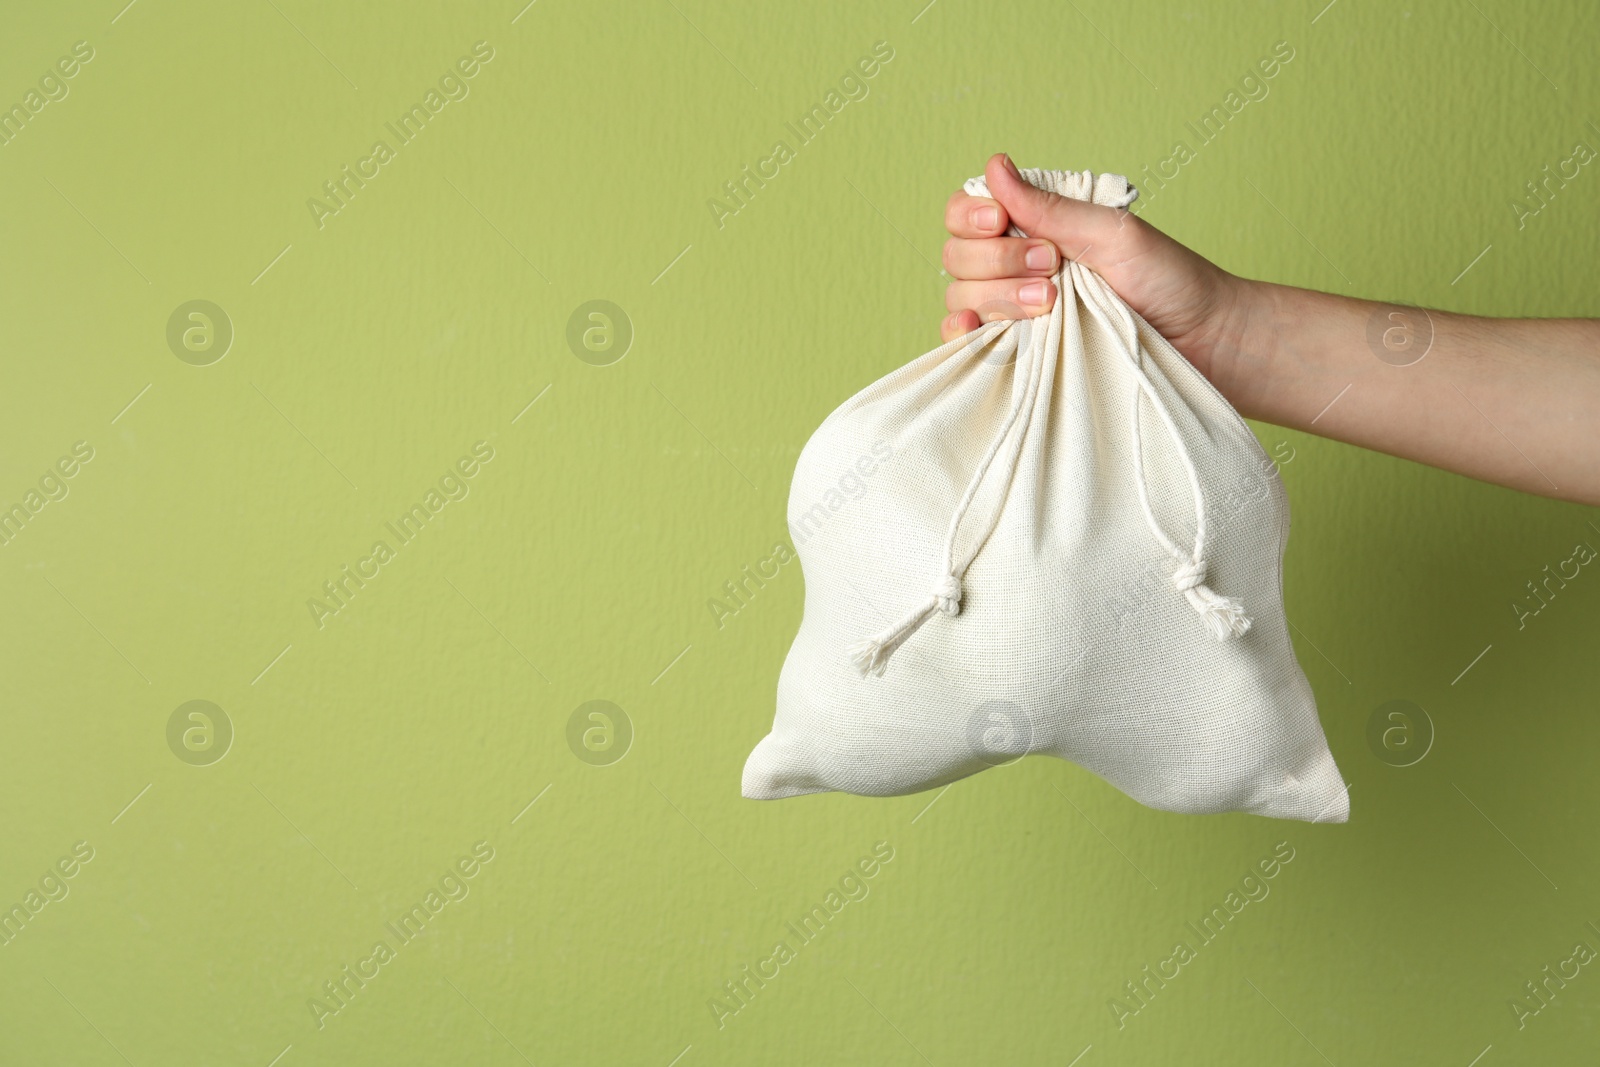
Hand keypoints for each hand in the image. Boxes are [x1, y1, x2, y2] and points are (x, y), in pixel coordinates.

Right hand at [942, 153, 1249, 391]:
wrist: (1201, 341)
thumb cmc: (1169, 279)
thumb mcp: (1112, 233)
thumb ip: (1049, 207)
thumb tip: (994, 164)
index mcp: (1034, 228)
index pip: (967, 212)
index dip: (971, 217)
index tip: (1001, 222)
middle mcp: (1014, 267)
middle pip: (957, 257)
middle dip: (998, 260)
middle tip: (1052, 268)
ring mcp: (1013, 313)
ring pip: (960, 298)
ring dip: (998, 298)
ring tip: (1049, 305)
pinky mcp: (1018, 355)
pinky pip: (965, 346)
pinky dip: (963, 336)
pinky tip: (980, 331)